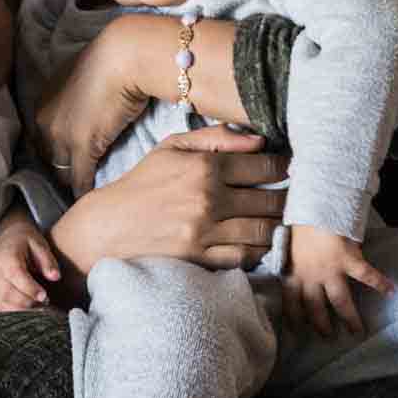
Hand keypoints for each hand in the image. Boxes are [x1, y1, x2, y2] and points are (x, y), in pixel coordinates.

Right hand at [0, 219, 61, 311]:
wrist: (7, 240)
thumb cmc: (25, 243)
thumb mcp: (39, 244)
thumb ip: (48, 260)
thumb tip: (55, 277)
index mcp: (7, 258)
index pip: (15, 275)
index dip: (30, 288)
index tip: (44, 296)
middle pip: (7, 294)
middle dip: (28, 304)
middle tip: (45, 304)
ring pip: (0, 305)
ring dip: (20, 312)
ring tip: (37, 309)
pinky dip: (9, 317)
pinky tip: (24, 315)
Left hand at [35, 21, 151, 197]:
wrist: (124, 56)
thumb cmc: (110, 59)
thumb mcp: (82, 77)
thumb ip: (76, 96)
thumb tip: (87, 106)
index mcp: (42, 101)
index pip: (40, 137)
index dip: (52, 150)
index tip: (63, 160)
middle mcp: (45, 120)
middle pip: (46, 156)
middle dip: (56, 169)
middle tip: (68, 183)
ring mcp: (61, 136)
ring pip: (60, 171)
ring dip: (68, 183)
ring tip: (78, 196)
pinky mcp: (82, 148)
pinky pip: (78, 179)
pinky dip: (83, 190)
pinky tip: (88, 199)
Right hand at [50, 126, 286, 275]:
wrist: (107, 227)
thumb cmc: (141, 183)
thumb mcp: (171, 148)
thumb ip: (215, 139)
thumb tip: (258, 140)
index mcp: (204, 167)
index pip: (265, 168)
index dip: (283, 168)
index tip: (288, 170)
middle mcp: (208, 199)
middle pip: (271, 201)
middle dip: (286, 198)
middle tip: (291, 197)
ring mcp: (205, 232)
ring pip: (263, 231)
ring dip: (276, 226)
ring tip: (276, 219)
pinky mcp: (201, 258)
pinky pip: (245, 256)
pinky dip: (258, 250)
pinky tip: (256, 241)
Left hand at [281, 224, 394, 337]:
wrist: (316, 204)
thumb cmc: (304, 223)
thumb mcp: (290, 245)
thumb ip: (294, 262)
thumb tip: (295, 271)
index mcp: (294, 271)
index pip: (290, 300)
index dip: (293, 317)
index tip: (297, 331)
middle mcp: (311, 274)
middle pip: (316, 307)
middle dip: (322, 324)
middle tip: (329, 337)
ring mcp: (330, 268)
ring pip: (340, 300)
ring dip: (349, 317)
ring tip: (357, 331)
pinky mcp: (348, 259)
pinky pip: (366, 276)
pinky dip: (380, 284)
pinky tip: (392, 292)